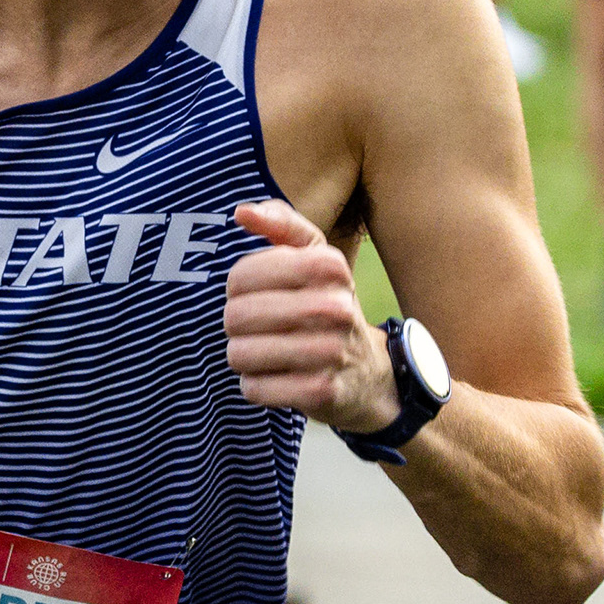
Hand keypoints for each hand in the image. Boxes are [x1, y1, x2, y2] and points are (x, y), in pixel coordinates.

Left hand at [223, 199, 394, 429]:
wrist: (368, 372)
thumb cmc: (327, 306)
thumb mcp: (315, 258)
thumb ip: (280, 225)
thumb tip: (242, 212)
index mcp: (328, 267)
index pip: (241, 275)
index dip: (236, 288)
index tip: (253, 294)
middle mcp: (335, 307)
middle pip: (237, 316)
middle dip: (236, 325)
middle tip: (253, 328)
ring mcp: (331, 351)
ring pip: (241, 354)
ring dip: (243, 356)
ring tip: (262, 353)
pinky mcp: (322, 391)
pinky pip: (255, 388)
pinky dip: (255, 385)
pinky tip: (274, 377)